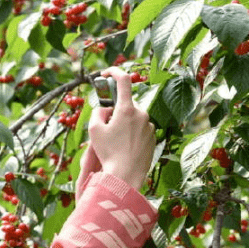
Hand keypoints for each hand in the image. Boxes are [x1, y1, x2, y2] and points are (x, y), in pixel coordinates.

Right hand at [85, 68, 154, 190]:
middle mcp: (142, 114)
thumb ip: (98, 112)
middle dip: (116, 110)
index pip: (123, 80)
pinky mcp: (153, 138)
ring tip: (116, 142)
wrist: (126, 176)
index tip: (105, 73)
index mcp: (127, 109)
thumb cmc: (108, 153)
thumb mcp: (94, 130)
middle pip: (127, 104)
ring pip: (134, 118)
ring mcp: (149, 126)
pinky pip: (141, 129)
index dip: (114, 72)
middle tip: (106, 125)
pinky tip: (125, 148)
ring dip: (124, 123)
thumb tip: (106, 108)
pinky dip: (132, 133)